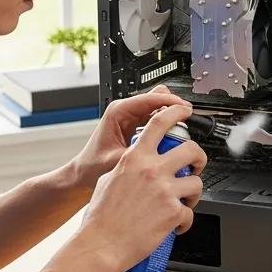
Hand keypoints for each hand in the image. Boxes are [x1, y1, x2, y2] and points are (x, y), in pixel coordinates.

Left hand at [71, 85, 190, 197]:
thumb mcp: (116, 160)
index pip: (150, 98)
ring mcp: (133, 117)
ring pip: (160, 107)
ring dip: (172, 117)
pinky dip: (168, 125)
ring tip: (182, 131)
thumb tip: (159, 155)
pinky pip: (158, 119)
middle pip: (158, 98)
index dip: (171, 102)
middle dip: (174, 107)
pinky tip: (174, 137)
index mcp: (118, 111)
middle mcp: (126, 110)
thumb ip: (137, 154)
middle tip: (186, 121)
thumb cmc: (93, 166)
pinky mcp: (138, 125)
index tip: (186, 109)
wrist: (85, 173)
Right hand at [78, 103, 207, 271]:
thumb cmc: (100, 219)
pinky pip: (190, 214)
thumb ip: (128, 167)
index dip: (176, 112)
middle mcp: (151, 170)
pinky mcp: (174, 212)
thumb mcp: (108, 180)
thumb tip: (138, 163)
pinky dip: (185, 222)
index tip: (185, 111)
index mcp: (134, 159)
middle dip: (199, 158)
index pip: (159, 123)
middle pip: (192, 150)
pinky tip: (175, 226)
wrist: (100, 246)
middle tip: (195, 166)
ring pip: (197, 182)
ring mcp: (165, 190)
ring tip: (184, 201)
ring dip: (193, 193)